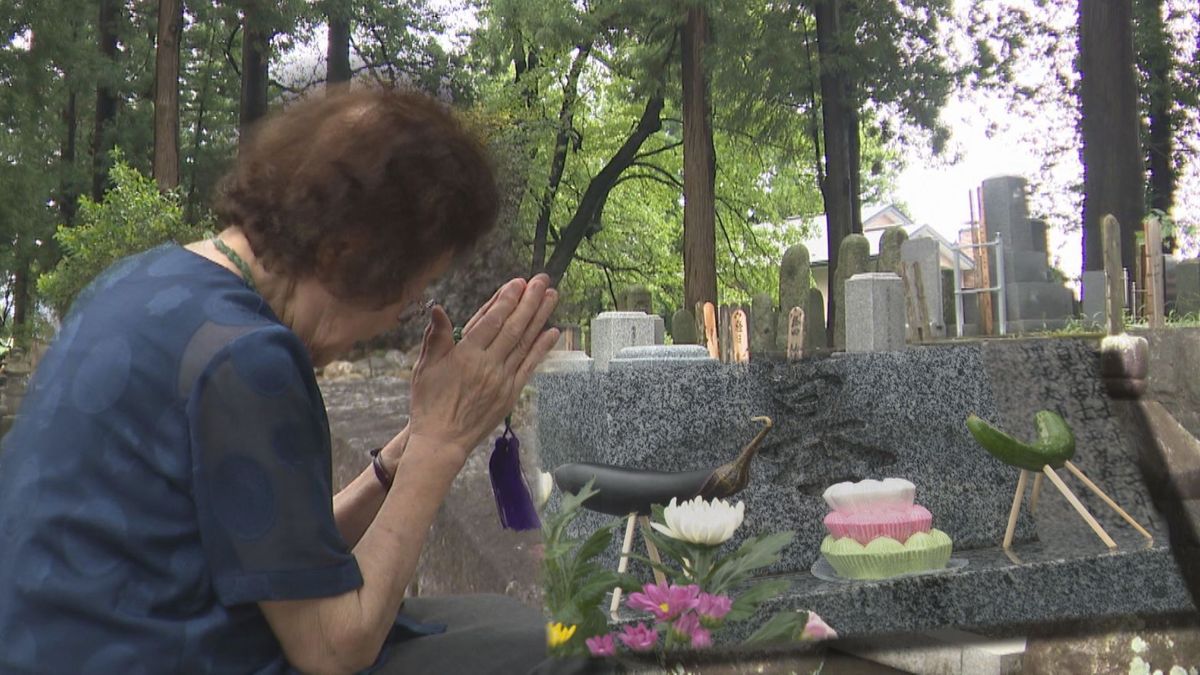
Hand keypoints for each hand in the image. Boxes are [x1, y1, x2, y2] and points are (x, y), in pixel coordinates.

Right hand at [407, 275, 558, 459]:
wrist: (442, 441)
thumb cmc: (429, 403)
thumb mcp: (425, 367)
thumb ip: (436, 337)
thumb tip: (437, 308)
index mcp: (465, 355)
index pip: (491, 320)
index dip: (506, 299)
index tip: (519, 282)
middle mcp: (488, 365)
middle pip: (514, 327)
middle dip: (529, 301)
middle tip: (543, 281)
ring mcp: (502, 380)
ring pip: (525, 343)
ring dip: (540, 318)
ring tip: (552, 297)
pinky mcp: (510, 394)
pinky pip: (529, 366)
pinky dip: (541, 348)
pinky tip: (552, 331)